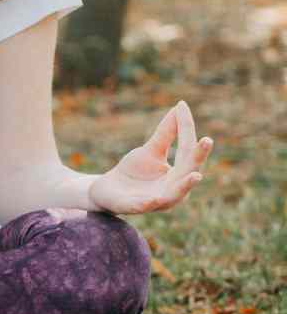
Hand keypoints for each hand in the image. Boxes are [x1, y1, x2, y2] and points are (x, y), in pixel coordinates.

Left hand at [88, 100, 213, 214]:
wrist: (107, 191)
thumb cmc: (134, 171)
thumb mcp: (151, 150)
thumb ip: (166, 134)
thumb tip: (179, 107)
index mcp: (178, 175)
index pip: (187, 149)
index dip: (186, 128)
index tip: (183, 106)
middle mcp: (172, 190)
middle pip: (188, 172)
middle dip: (198, 157)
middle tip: (207, 140)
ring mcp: (155, 201)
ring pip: (173, 196)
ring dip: (185, 186)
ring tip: (196, 175)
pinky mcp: (134, 207)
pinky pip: (144, 207)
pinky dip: (149, 203)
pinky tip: (153, 198)